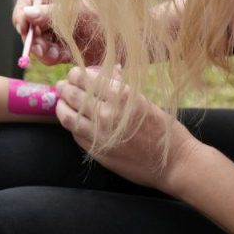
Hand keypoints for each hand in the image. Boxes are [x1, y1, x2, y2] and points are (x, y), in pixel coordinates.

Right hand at [12, 0, 104, 65]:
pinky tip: (66, 58)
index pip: (29, 1)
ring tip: (59, 55)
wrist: (133, 40)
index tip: (23, 28)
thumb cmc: (112, 18)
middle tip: (42, 50)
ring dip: (43, 52)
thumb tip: (27, 14)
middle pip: (29, 26)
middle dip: (32, 39)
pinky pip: (49, 56)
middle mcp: (56, 15)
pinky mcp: (66, 50)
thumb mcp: (82, 12)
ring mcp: (60, 33)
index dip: (21, 14)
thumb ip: (53, 13)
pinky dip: (53, 59)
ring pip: (37, 44)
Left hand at [55, 66, 198, 192]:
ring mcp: (99, 134)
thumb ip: (122, 86)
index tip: (74, 73)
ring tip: (61, 102)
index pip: (86, 79)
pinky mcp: (97, 151)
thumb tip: (110, 70)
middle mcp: (107, 114)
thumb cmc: (163, 128)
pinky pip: (76, 135)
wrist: (173, 162)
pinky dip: (72, 125)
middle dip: (65, 87)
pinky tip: (73, 121)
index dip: (76, 74)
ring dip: (61, 106)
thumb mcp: (145, 100)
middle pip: (73, 95)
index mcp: (121, 96)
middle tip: (62, 85)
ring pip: (68, 116)